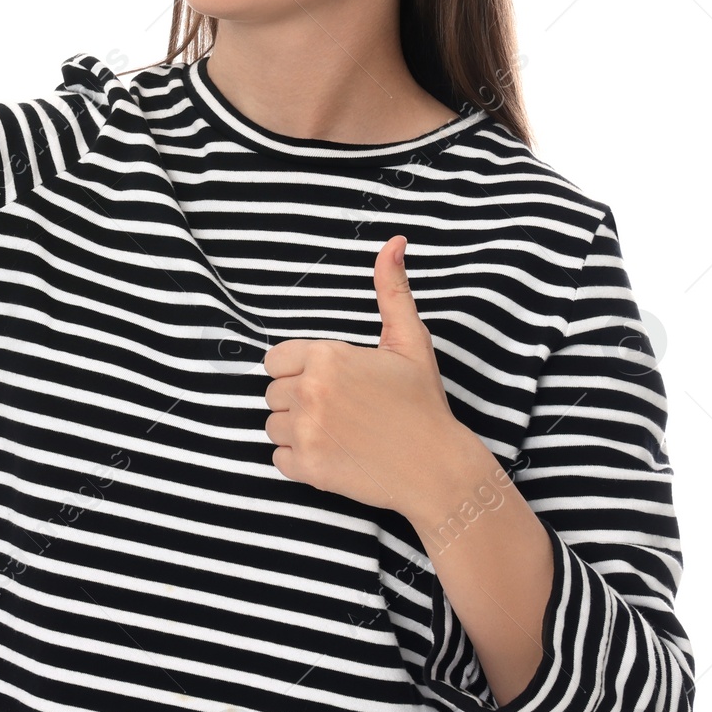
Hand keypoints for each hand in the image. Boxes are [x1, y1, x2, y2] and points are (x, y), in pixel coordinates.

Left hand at [262, 235, 477, 522]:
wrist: (438, 470)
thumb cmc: (423, 404)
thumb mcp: (410, 341)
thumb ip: (392, 290)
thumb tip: (394, 242)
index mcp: (327, 356)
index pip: (276, 360)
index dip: (300, 371)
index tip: (331, 383)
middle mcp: (310, 391)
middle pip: (273, 392)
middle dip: (300, 400)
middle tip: (342, 411)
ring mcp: (306, 431)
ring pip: (273, 425)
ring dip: (297, 431)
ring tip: (338, 433)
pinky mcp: (307, 469)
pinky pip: (278, 459)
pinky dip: (299, 462)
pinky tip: (333, 456)